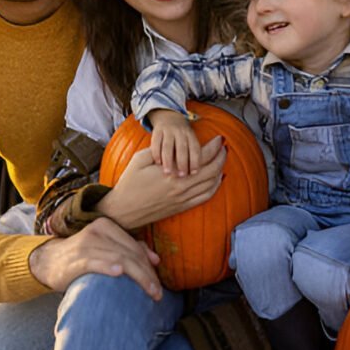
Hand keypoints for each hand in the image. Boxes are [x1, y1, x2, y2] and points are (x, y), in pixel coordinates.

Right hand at [28, 218, 162, 299]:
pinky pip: (95, 261)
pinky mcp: (75, 259)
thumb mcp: (104, 248)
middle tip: (158, 293)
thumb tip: (155, 259)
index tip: (159, 284)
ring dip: (138, 276)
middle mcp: (97, 231)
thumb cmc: (82, 256)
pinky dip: (108, 265)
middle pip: (130, 253)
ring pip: (120, 258)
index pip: (135, 246)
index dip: (149, 265)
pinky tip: (119, 272)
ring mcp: (86, 244)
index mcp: (107, 225)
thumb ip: (128, 249)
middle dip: (147, 274)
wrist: (48, 261)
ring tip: (150, 292)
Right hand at [99, 136, 225, 229]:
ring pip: (211, 184)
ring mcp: (183, 199)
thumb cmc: (129, 183)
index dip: (213, 147)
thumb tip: (173, 144)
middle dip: (221, 157)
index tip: (219, 139)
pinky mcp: (182, 207)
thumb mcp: (139, 160)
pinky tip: (217, 180)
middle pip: (211, 171)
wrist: (124, 210)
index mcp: (172, 173)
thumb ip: (158, 150)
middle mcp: (182, 187)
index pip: (201, 157)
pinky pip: (205, 197)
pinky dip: (215, 187)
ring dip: (220, 171)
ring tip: (222, 161)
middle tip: (224, 148)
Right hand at [148, 109, 200, 175]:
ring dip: (168, 160)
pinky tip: (158, 162)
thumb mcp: (189, 140)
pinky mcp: (157, 131)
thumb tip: (197, 171)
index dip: (195, 161)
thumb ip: (192, 152)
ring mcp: (168, 131)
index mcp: (190, 135)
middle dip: (182, 162)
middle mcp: (180, 132)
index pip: (195, 149)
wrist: (167, 119)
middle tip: (181, 175)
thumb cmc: (181, 137)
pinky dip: (156, 153)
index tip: (193, 173)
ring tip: (168, 172)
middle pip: (182, 148)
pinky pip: (156, 143)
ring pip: (168, 146)